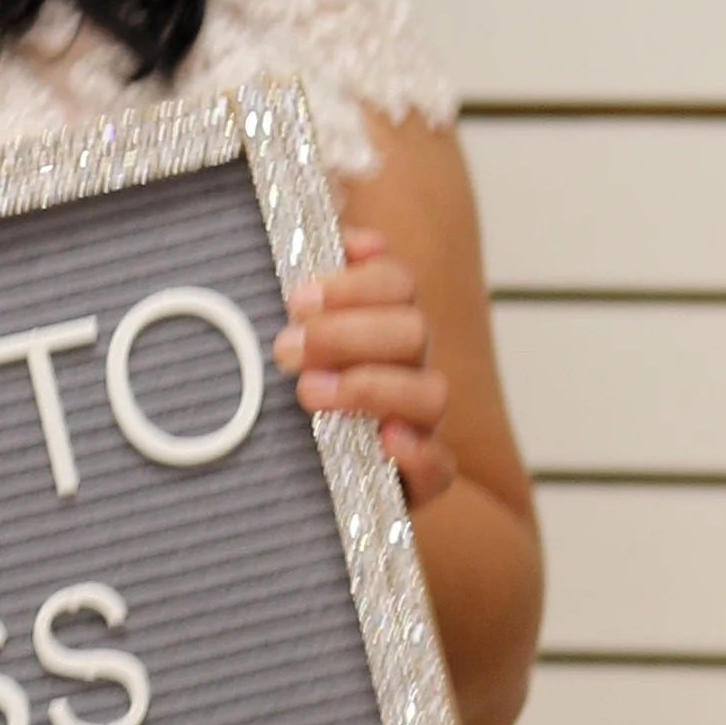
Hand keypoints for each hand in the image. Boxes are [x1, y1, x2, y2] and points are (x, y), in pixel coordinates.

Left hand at [271, 227, 455, 505]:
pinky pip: (440, 470)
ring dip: (371, 385)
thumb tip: (346, 237)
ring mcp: (416, 426)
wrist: (286, 487)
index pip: (396, 284)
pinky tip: (384, 441)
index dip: (355, 282)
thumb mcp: (288, 337)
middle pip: (411, 331)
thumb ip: (311, 289)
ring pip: (432, 392)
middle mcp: (407, 370)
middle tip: (284, 345)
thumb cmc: (286, 397)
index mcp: (381, 326)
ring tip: (307, 392)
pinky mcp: (417, 484)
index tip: (297, 295)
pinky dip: (419, 453)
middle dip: (347, 332)